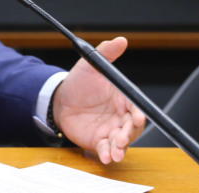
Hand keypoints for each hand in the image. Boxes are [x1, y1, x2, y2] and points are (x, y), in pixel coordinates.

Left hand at [52, 37, 146, 163]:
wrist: (59, 99)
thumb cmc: (79, 82)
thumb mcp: (90, 65)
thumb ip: (106, 53)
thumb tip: (120, 40)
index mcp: (123, 98)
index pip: (136, 107)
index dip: (139, 113)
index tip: (138, 118)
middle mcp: (121, 116)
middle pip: (132, 128)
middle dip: (129, 134)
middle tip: (121, 137)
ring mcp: (111, 130)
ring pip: (122, 141)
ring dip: (121, 148)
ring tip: (116, 152)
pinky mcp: (100, 141)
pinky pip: (107, 150)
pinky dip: (109, 154)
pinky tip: (107, 158)